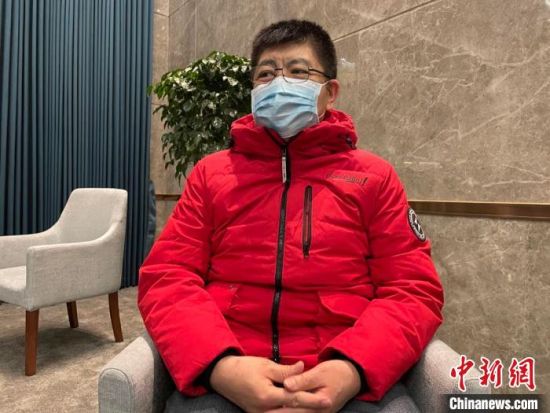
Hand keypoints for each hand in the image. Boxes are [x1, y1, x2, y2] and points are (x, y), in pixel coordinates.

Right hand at [210, 356, 331, 412]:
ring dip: (301, 412)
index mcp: (267, 397)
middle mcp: (264, 410)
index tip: (327, 400)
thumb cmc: (243, 368)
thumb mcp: (266, 365)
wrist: (222, 375)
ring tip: (315, 408)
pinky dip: (289, 412)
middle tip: (326, 404)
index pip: (295, 399)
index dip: (313, 400)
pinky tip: (298, 410)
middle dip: (310, 410)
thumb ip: (286, 371)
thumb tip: (303, 367)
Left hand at [265, 359, 361, 412]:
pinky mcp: (316, 411)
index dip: (277, 411)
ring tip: (265, 412)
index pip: (293, 409)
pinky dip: (290, 411)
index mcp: (318, 404)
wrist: (353, 377)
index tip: (263, 410)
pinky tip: (279, 409)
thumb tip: (286, 385)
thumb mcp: (319, 373)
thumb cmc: (336, 373)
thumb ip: (302, 380)